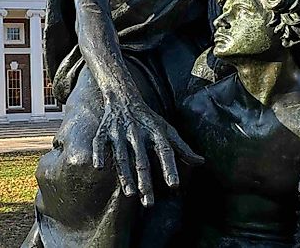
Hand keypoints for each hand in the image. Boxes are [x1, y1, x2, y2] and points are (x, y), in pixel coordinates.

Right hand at [92, 89, 203, 206]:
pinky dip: (98, 153)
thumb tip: (201, 162)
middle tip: (149, 203)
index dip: (169, 167)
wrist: (124, 97)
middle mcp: (138, 132)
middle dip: (145, 181)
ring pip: (122, 155)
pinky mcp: (104, 131)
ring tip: (130, 193)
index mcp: (155, 131)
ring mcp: (119, 132)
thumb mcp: (167, 130)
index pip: (164, 151)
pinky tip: (99, 168)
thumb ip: (182, 147)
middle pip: (142, 159)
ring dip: (125, 174)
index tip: (173, 185)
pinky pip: (99, 142)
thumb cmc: (148, 119)